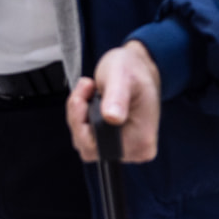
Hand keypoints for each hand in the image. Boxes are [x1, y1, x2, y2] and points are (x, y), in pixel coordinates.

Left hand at [67, 41, 160, 162]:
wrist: (136, 68)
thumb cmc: (132, 70)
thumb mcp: (122, 77)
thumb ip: (117, 97)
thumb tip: (112, 118)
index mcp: (141, 141)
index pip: (95, 147)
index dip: (80, 122)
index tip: (84, 95)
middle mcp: (134, 150)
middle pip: (85, 145)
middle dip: (77, 114)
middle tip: (86, 87)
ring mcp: (123, 147)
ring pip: (82, 139)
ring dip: (78, 113)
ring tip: (89, 89)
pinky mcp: (113, 140)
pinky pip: (85, 134)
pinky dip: (81, 115)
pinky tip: (89, 97)